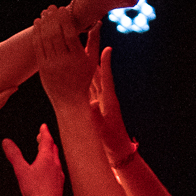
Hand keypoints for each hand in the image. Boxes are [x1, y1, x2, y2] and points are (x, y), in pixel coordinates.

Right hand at [3, 124, 65, 195]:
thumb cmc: (36, 190)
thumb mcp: (21, 171)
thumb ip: (14, 155)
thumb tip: (6, 141)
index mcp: (46, 158)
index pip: (47, 140)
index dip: (45, 132)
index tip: (43, 126)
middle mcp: (55, 164)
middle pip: (53, 148)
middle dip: (47, 141)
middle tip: (42, 136)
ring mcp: (58, 174)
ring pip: (55, 159)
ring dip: (49, 152)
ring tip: (43, 152)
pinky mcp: (58, 184)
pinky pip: (56, 169)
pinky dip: (51, 164)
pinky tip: (46, 172)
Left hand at [34, 5, 98, 107]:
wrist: (69, 101)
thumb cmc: (83, 79)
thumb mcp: (92, 61)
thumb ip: (94, 41)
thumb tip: (97, 22)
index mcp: (77, 58)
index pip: (70, 34)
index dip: (65, 20)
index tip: (62, 8)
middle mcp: (64, 61)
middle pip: (56, 35)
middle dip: (53, 18)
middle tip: (51, 7)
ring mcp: (51, 65)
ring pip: (46, 40)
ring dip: (44, 24)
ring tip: (44, 13)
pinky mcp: (42, 68)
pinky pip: (38, 48)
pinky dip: (37, 35)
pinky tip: (37, 25)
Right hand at [89, 47, 138, 166]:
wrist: (117, 152)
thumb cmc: (112, 141)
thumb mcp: (102, 129)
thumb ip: (96, 116)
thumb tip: (91, 104)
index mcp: (108, 101)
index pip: (106, 78)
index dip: (106, 63)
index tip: (107, 48)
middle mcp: (104, 98)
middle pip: (98, 73)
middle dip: (94, 58)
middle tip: (90, 43)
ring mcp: (100, 102)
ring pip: (92, 80)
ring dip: (87, 66)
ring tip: (81, 52)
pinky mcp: (95, 107)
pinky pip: (88, 89)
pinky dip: (83, 80)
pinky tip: (77, 75)